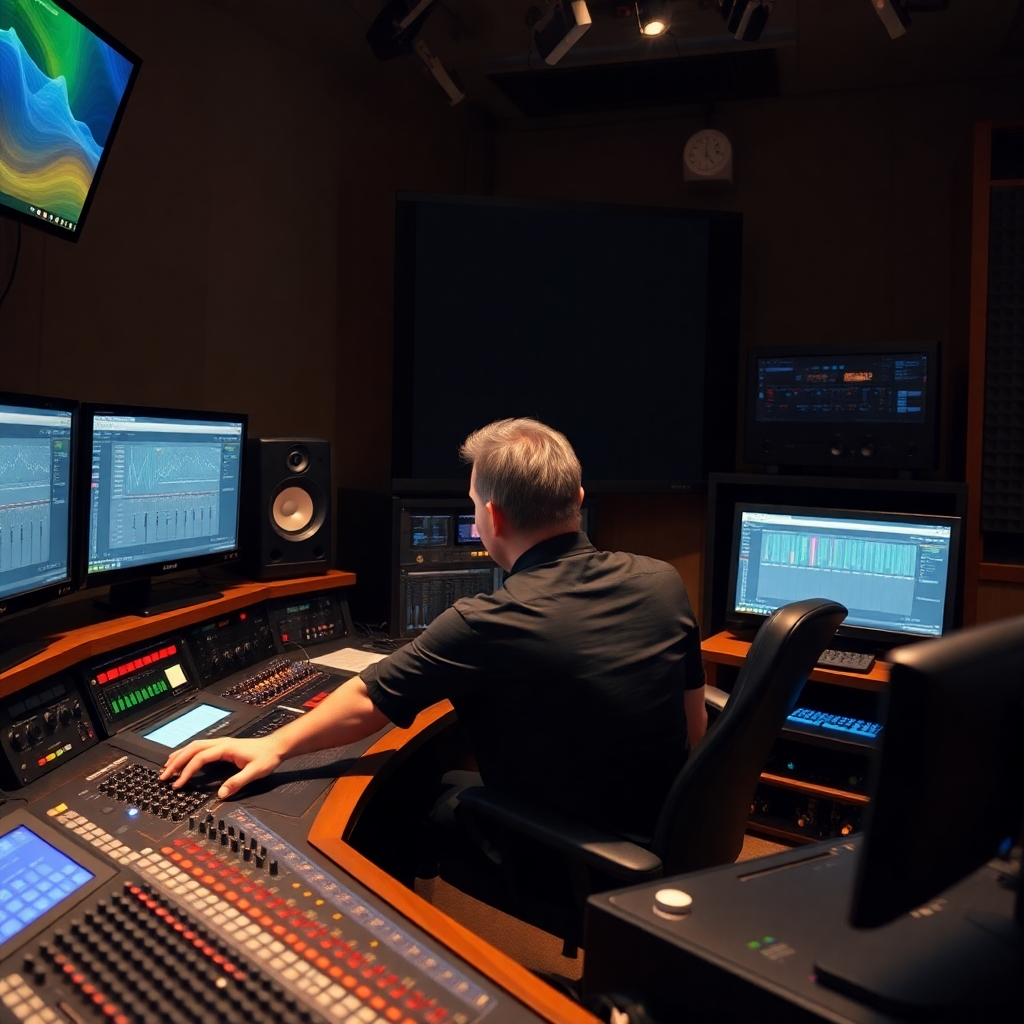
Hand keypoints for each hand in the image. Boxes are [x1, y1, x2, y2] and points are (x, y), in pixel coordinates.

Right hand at [159, 737, 283, 799]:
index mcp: (226, 748)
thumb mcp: (255, 772)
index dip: (187, 771)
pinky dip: (187, 753)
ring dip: (179, 756)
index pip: (200, 758)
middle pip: (192, 749)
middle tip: (163, 776)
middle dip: (176, 762)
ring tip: (166, 768)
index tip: (177, 784)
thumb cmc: (266, 758)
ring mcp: (220, 743)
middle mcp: (220, 743)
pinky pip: (199, 748)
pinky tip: (182, 759)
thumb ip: (238, 782)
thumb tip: (221, 794)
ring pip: (194, 746)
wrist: (275, 746)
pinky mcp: (221, 746)